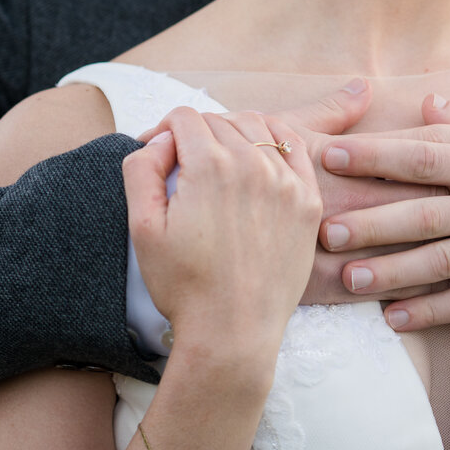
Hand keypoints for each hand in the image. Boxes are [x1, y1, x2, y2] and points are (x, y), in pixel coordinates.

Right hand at [137, 81, 443, 304]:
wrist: (233, 331)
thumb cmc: (183, 284)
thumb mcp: (143, 228)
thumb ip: (141, 169)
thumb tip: (160, 139)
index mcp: (210, 166)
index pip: (184, 118)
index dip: (163, 131)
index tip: (157, 155)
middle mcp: (253, 163)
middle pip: (218, 121)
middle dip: (195, 134)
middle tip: (183, 164)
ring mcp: (286, 180)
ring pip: (256, 127)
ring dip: (232, 132)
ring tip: (217, 160)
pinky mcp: (308, 199)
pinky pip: (293, 146)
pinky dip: (274, 139)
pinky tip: (259, 152)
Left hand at [319, 93, 449, 329]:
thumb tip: (426, 102)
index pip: (422, 155)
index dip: (374, 155)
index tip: (330, 155)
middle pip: (424, 211)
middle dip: (373, 220)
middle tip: (326, 229)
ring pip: (444, 259)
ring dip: (395, 271)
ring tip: (350, 279)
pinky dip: (434, 311)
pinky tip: (394, 318)